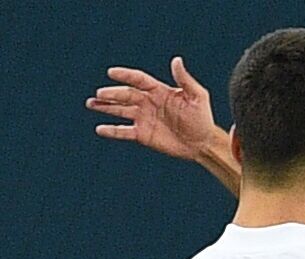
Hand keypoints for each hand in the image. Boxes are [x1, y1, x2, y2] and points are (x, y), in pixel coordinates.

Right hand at [87, 57, 220, 159]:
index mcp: (159, 91)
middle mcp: (148, 103)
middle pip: (126, 95)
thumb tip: (176, 60)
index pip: (138, 80)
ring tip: (91, 104)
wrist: (203, 143)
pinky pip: (124, 132)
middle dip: (112, 94)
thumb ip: (185, 80)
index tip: (112, 72)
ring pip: (120, 110)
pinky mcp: (143, 135)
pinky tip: (100, 129)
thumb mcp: (197, 97)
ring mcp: (144, 118)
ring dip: (105, 107)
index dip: (125, 75)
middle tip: (100, 94)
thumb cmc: (202, 118)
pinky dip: (112, 131)